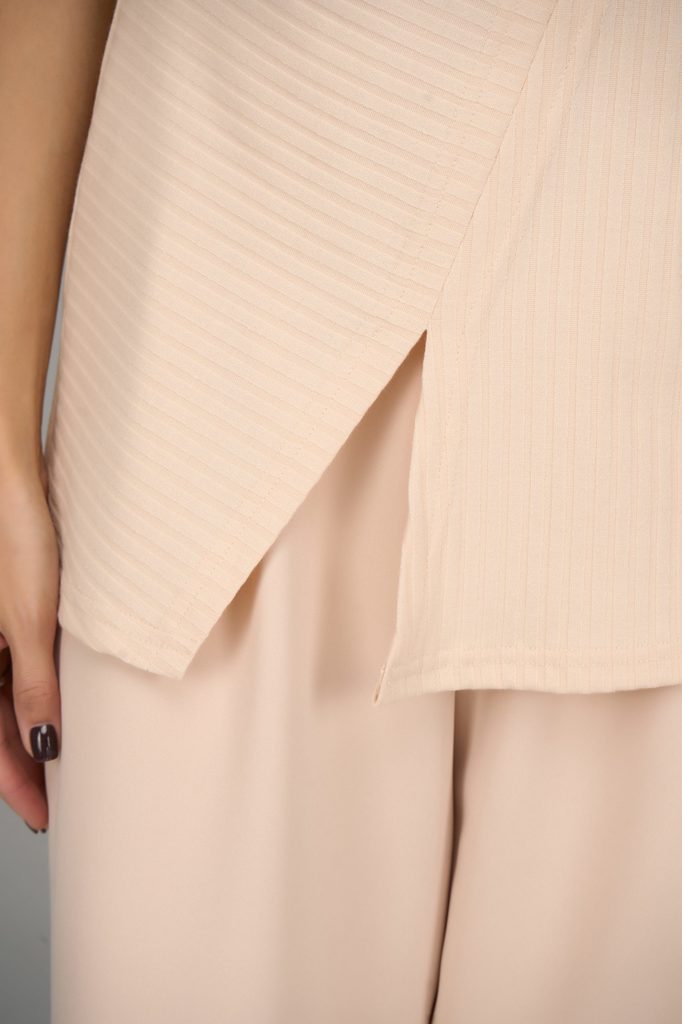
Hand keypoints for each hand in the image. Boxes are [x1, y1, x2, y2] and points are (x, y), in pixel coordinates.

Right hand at [0, 454, 60, 831]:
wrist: (8, 481)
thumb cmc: (15, 542)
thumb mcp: (28, 622)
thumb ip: (33, 685)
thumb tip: (42, 746)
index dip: (16, 784)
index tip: (44, 818)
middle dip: (24, 764)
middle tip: (57, 801)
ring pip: (4, 699)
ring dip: (30, 730)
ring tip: (63, 764)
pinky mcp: (7, 615)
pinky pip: (13, 668)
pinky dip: (34, 694)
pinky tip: (58, 709)